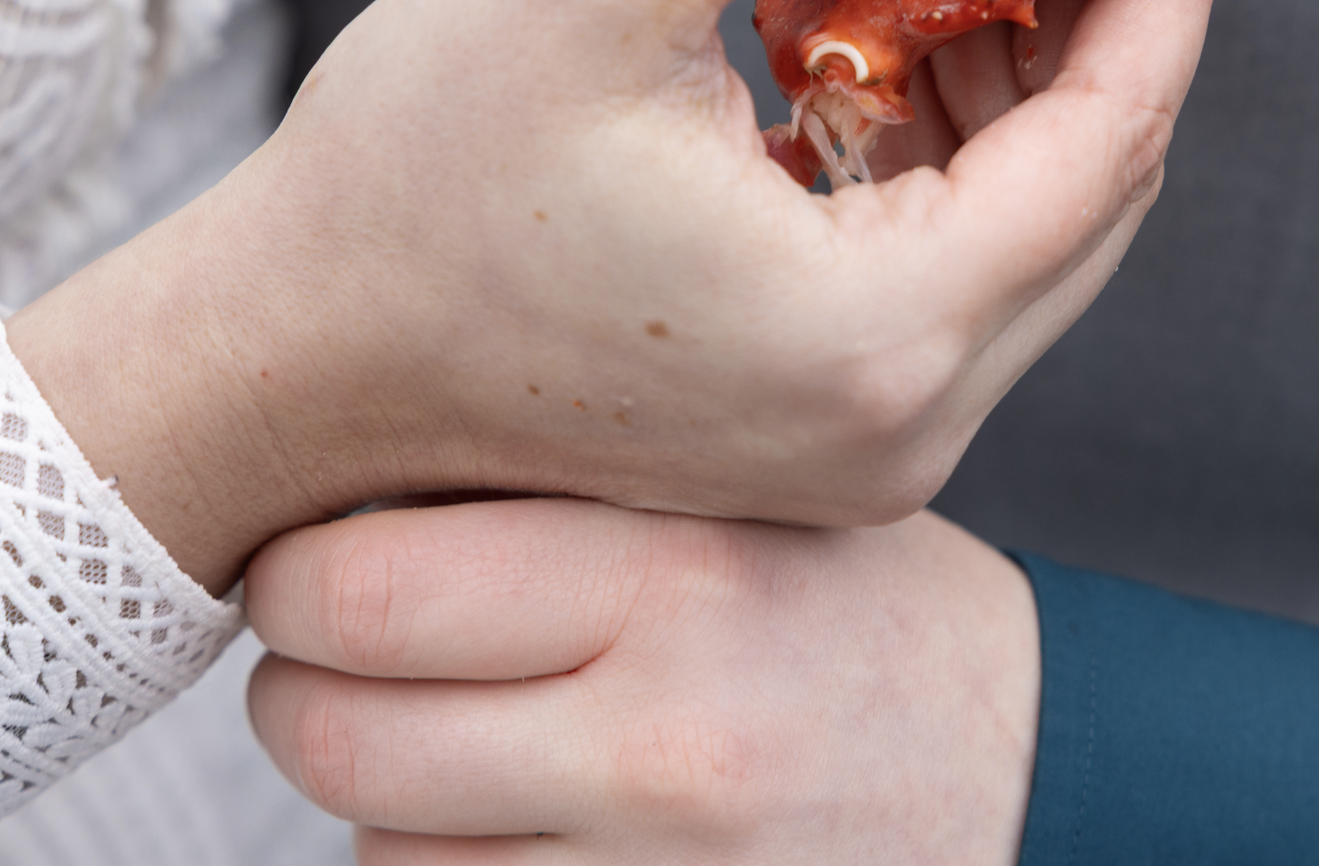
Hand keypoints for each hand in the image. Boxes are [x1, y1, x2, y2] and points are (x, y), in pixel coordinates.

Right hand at [9, 0, 1230, 589]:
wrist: (286, 357)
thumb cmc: (409, 174)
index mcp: (875, 332)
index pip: (1113, 136)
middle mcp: (900, 424)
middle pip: (1092, 196)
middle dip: (1109, 22)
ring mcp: (863, 449)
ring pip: (1023, 237)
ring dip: (1023, 81)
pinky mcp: (815, 436)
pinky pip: (944, 277)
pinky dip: (948, 153)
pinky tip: (905, 33)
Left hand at [245, 499, 1040, 863]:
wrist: (1027, 765)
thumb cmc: (848, 609)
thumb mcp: (738, 496)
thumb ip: (559, 489)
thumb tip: (326, 491)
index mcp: (679, 575)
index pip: (360, 588)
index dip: (291, 572)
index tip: (310, 556)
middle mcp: (665, 739)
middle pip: (337, 737)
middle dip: (303, 688)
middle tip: (337, 651)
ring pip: (376, 853)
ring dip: (385, 796)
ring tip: (472, 730)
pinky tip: (525, 817)